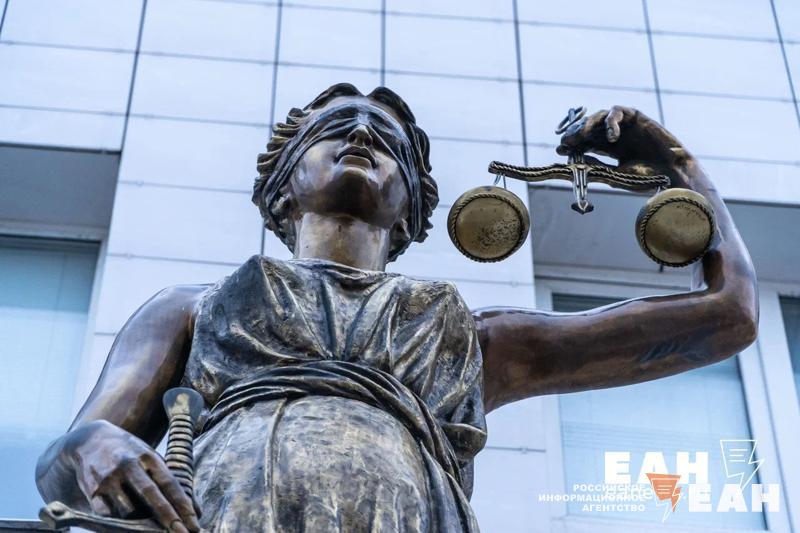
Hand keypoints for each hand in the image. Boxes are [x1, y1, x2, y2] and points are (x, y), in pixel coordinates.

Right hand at [59, 420, 199, 531]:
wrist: (90, 440)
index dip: (183, 504)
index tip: (194, 522)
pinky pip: (108, 516)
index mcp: (148, 456)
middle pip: (151, 495)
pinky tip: (129, 526)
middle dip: (168, 517)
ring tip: (152, 529)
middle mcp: (128, 465)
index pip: (169, 482)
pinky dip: (120, 524)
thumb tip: (197, 510)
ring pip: (128, 510)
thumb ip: (172, 481)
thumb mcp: (152, 459)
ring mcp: (109, 478)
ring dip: (142, 524)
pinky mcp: (92, 490)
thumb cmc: (130, 453)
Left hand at [556, 106, 692, 187]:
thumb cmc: (645, 178)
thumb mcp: (614, 174)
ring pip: (599, 117)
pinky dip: (611, 122)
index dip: (572, 144)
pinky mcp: (636, 116)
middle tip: (566, 141)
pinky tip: (612, 137)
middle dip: (575, 134)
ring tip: (580, 136)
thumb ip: (596, 167)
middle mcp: (615, 135)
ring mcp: (625, 125)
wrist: (670, 173)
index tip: (560, 150)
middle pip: (589, 128)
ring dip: (587, 125)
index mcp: (609, 149)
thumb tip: (575, 161)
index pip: (585, 142)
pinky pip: (617, 112)